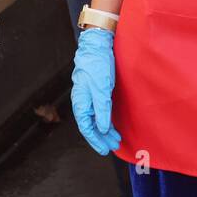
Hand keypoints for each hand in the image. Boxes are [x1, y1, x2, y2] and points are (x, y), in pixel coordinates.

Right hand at [71, 27, 120, 155]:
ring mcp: (89, 97)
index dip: (95, 140)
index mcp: (81, 102)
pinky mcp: (96, 92)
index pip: (87, 127)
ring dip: (105, 130)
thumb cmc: (97, 66)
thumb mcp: (102, 88)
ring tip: (116, 138)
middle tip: (114, 145)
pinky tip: (111, 125)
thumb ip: (102, 109)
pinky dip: (105, 120)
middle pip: (91, 126)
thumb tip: (103, 128)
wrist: (97, 47)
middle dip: (102, 137)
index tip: (105, 149)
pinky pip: (99, 112)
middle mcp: (83, 102)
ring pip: (95, 119)